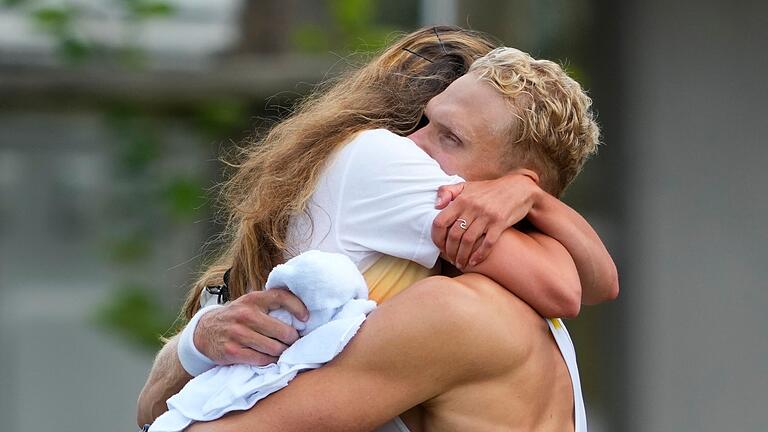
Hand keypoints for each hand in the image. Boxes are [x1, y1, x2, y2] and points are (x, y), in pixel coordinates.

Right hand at [194, 289, 308, 365]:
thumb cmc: (235, 317)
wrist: (204, 332)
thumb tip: (299, 314)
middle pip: (282, 330)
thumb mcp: (248, 304)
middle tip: (295, 342)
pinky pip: (262, 360)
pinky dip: (271, 361)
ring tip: (285, 351)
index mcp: (252, 299)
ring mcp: (238, 334)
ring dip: (283, 352)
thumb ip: (268, 305)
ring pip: (274, 348)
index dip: (298, 307)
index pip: (281, 297)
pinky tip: (272, 359)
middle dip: (293, 339)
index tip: (306, 318)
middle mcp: (245, 315)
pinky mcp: (233, 351)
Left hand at [432, 170, 540, 268]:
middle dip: (450, 251)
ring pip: (468, 242)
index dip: (436, 237)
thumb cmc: (488, 190)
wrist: (518, 188)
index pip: (440, 222)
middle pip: (454, 235)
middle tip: (450, 258)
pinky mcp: (500, 223)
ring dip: (462, 256)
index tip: (439, 247)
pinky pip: (487, 243)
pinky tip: (473, 262)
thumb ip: (448, 192)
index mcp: (461, 199)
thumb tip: (436, 205)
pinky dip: (479, 255)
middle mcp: (472, 207)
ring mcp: (487, 216)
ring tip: (460, 263)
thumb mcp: (466, 186)